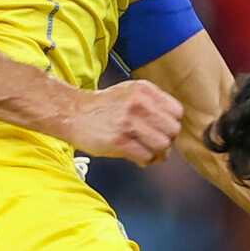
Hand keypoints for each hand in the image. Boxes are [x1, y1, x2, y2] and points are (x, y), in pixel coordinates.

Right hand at [64, 80, 181, 165]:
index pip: (177, 112)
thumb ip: (154, 105)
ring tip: (147, 152)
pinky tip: (137, 157)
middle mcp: (138, 103)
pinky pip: (146, 156)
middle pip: (173, 130)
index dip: (171, 124)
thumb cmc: (104, 107)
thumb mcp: (131, 92)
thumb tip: (173, 129)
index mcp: (144, 90)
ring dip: (157, 153)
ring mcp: (128, 122)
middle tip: (155, 144)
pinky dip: (145, 160)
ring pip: (162, 145)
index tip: (161, 130)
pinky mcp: (119, 141)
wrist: (73, 113)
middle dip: (167, 140)